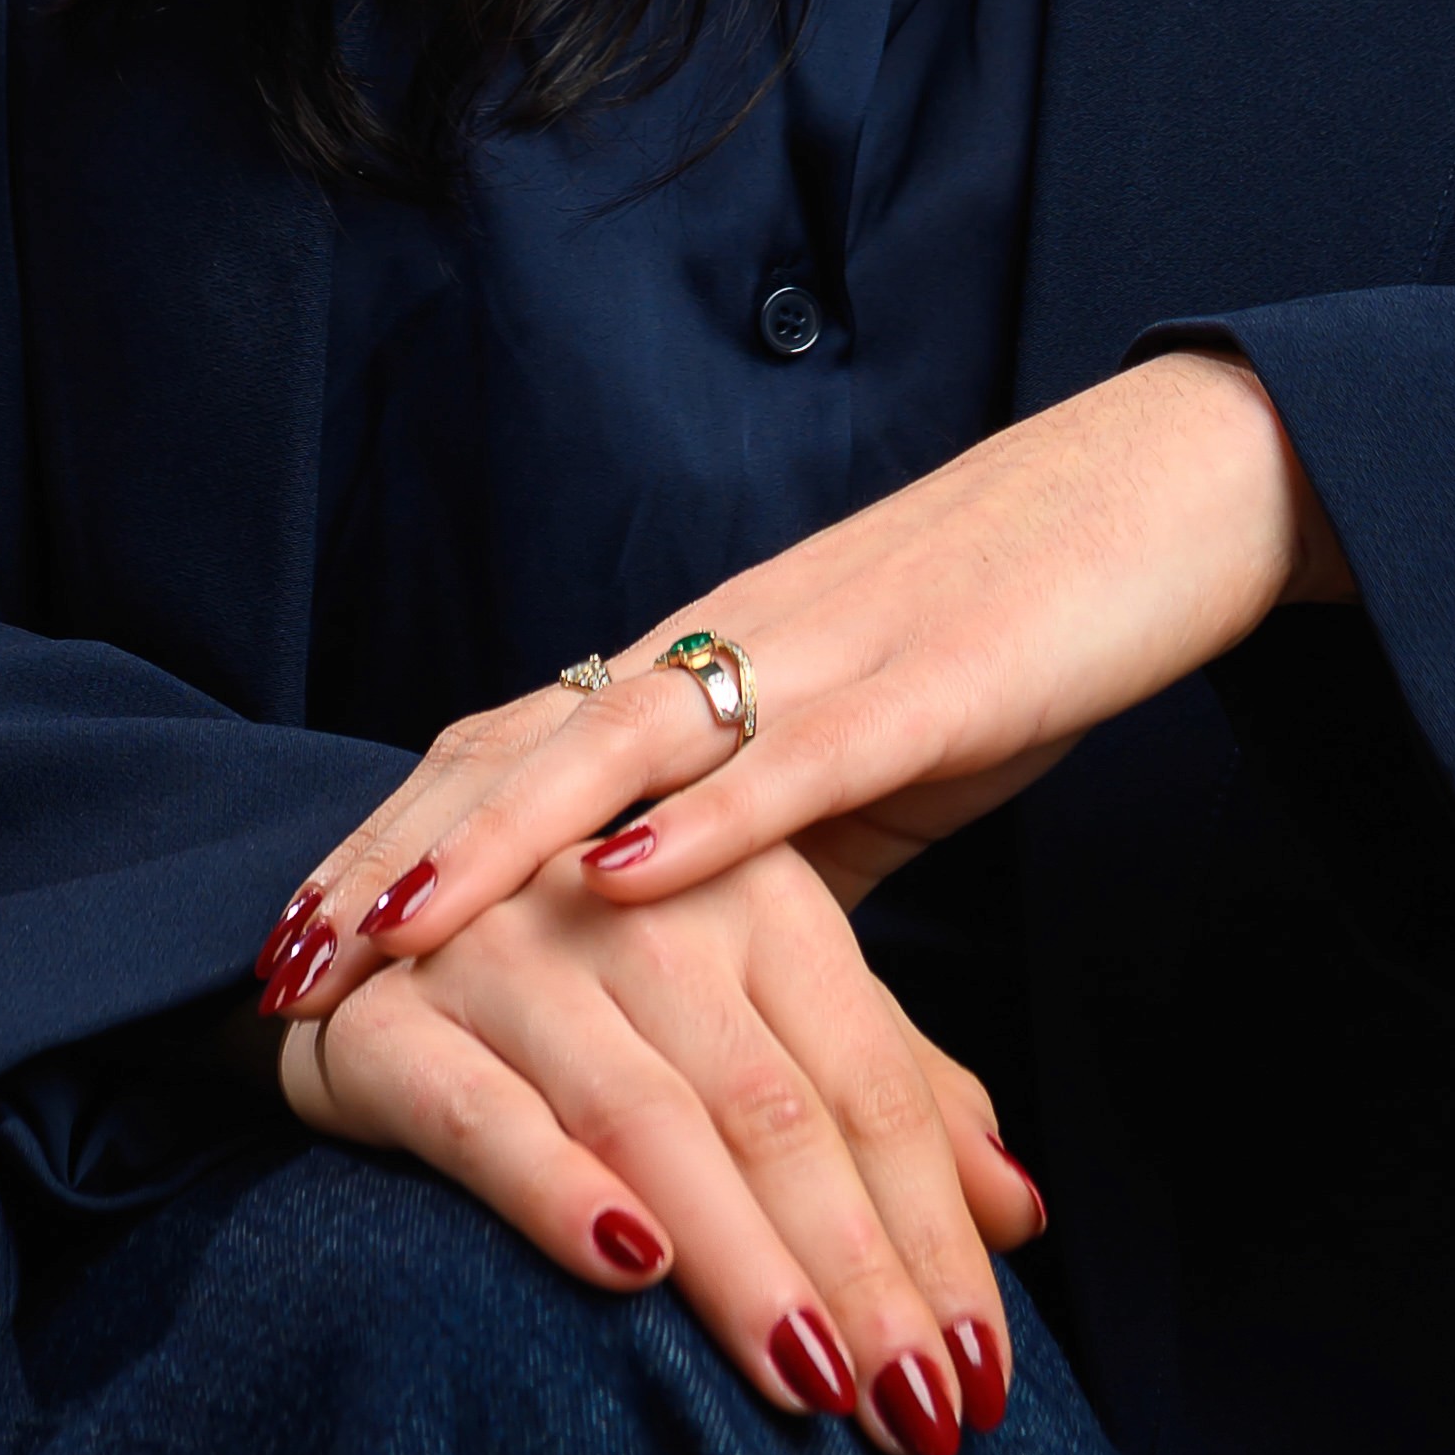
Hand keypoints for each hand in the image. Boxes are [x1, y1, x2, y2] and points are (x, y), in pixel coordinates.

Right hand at [259, 839, 1042, 1454]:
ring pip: (652, 1125)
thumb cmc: (604, 1000)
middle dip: (859, 1279)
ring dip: (741, 1266)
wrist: (370, 936)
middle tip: (917, 1420)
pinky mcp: (390, 1023)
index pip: (868, 1086)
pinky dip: (560, 1194)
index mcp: (754, 888)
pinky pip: (485, 1120)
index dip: (935, 1234)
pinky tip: (633, 1274)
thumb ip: (890, 1097)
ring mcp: (507, 955)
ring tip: (814, 1387)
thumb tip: (1023, 1216)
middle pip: (777, 1114)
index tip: (982, 1377)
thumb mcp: (762, 1018)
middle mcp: (638, 903)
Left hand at [262, 350, 1347, 1009]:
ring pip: (620, 750)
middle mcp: (736, 647)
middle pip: (522, 749)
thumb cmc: (1028, 622)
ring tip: (391, 926)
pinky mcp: (928, 686)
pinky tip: (617, 880)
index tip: (293, 943)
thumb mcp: (878, 758)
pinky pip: (792, 762)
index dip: (397, 841)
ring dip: (496, 843)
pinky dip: (698, 825)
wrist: (1174, 488)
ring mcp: (826, 658)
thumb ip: (775, 848)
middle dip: (395, 860)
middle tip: (280, 966)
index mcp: (715, 665)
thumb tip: (682, 959)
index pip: (511, 750)